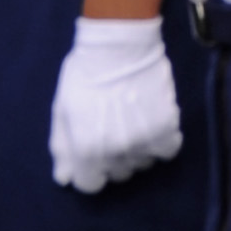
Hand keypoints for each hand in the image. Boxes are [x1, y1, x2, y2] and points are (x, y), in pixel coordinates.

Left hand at [47, 16, 180, 192]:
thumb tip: (64, 178)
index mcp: (87, 149)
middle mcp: (115, 152)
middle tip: (113, 132)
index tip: (93, 153)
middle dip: (113, 159)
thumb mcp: (63, 111)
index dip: (90, 170)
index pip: (90, 185)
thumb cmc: (83, 76)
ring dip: (137, 150)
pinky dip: (161, 141)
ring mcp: (143, 141)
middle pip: (118, 174)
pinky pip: (167, 149)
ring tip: (133, 123)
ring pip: (142, 163)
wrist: (120, 46)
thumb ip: (63, 147)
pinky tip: (153, 123)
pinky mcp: (167, 127)